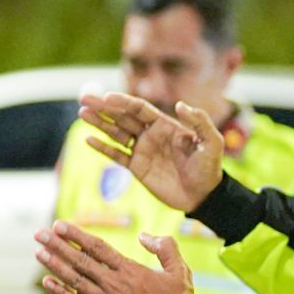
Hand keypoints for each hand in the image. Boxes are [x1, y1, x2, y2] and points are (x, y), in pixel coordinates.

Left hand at [34, 226, 198, 293]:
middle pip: (80, 260)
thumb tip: (144, 236)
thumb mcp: (180, 271)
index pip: (97, 247)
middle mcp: (113, 284)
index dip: (76, 235)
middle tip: (39, 233)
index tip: (59, 225)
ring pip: (74, 280)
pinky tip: (46, 282)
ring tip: (38, 252)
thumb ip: (165, 248)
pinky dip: (61, 293)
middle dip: (57, 245)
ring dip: (54, 265)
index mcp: (130, 270)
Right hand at [78, 94, 224, 212]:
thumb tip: (180, 104)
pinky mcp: (137, 167)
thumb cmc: (209, 167)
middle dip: (103, 108)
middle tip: (84, 98)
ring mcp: (142, 150)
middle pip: (122, 117)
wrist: (203, 196)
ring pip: (115, 133)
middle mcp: (150, 134)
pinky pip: (116, 155)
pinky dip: (103, 147)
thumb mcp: (212, 142)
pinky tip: (89, 139)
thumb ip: (199, 122)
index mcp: (165, 125)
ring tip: (82, 113)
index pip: (139, 109)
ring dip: (99, 123)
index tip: (106, 97)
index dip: (123, 102)